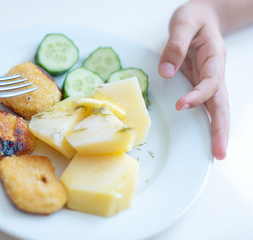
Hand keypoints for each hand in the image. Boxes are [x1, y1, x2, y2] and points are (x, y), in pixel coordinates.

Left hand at [158, 2, 228, 159]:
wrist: (200, 18)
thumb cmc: (193, 19)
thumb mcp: (184, 23)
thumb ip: (175, 45)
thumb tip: (166, 72)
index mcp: (213, 57)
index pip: (210, 81)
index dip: (198, 95)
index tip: (181, 105)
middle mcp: (214, 72)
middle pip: (221, 103)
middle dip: (221, 128)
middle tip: (219, 152)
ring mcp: (208, 80)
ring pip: (216, 108)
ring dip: (217, 130)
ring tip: (217, 153)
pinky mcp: (199, 84)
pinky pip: (205, 105)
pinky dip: (207, 122)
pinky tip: (204, 138)